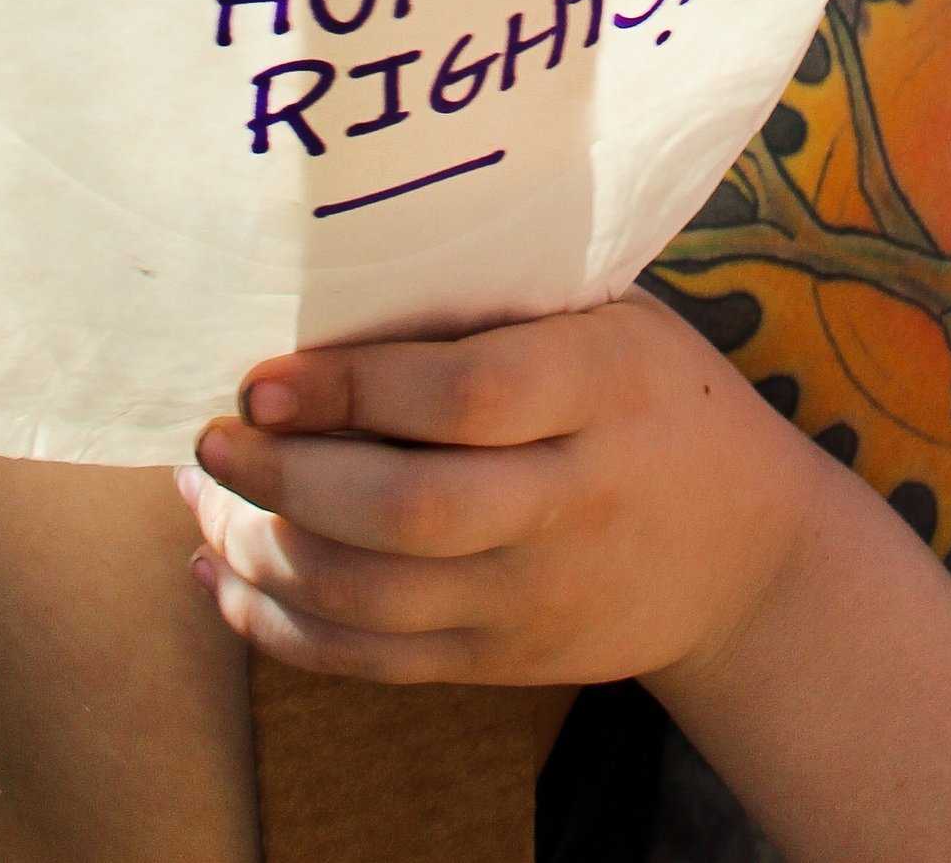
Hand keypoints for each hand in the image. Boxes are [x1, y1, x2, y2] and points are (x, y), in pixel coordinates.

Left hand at [179, 292, 826, 689]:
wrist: (745, 553)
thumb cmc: (652, 396)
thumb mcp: (611, 321)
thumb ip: (498, 311)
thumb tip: (329, 290)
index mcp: (605, 388)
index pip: (471, 396)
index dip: (357, 388)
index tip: (265, 376)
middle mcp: (572, 501)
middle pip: (408, 513)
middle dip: (287, 481)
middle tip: (209, 442)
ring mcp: (535, 597)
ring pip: (373, 600)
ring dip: (265, 553)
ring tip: (205, 502)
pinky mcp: (504, 661)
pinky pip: (373, 661)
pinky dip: (283, 627)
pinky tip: (228, 576)